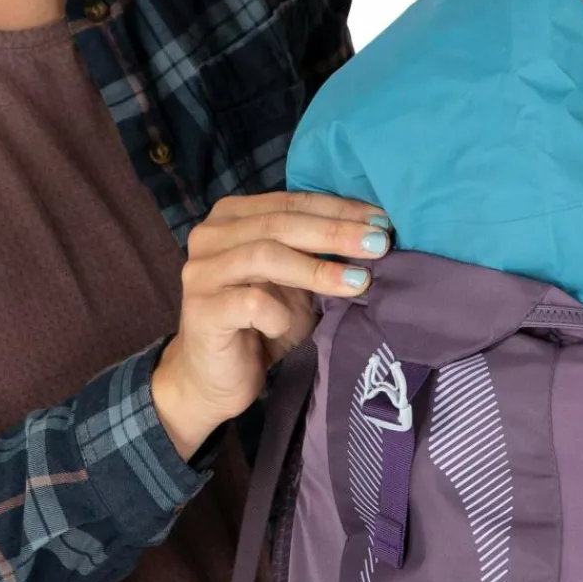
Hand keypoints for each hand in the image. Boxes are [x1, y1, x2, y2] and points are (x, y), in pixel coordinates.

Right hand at [151, 192, 390, 459]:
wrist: (216, 379)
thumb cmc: (261, 324)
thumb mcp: (296, 282)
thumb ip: (319, 253)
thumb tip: (375, 234)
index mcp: (232, 217)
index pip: (292, 202)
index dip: (339, 209)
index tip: (382, 221)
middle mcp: (210, 236)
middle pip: (281, 224)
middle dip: (335, 233)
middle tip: (378, 244)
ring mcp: (201, 272)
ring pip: (265, 255)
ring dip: (318, 269)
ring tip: (359, 282)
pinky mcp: (201, 310)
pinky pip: (249, 302)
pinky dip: (279, 312)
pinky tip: (292, 324)